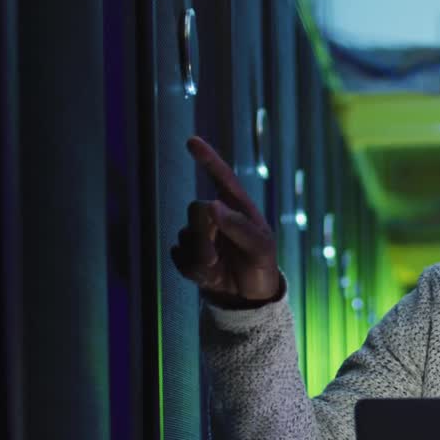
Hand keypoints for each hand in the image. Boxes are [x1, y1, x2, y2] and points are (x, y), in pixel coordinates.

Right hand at [170, 136, 281, 305]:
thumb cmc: (262, 266)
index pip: (222, 177)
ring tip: (218, 271)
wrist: (249, 298)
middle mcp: (216, 216)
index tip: (192, 141)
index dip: (208, 158)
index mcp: (238, 208)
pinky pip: (178, 255)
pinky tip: (207, 276)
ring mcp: (201, 234)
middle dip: (203, 236)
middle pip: (195, 209)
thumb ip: (239, 226)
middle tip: (214, 259)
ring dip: (200, 258)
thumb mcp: (261, 248)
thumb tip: (212, 204)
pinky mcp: (188, 254)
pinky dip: (191, 269)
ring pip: (185, 236)